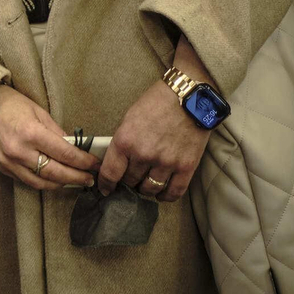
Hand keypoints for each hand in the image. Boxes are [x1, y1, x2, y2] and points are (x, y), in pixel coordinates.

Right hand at [0, 84, 98, 190]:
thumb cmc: (8, 103)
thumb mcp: (37, 110)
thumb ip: (56, 131)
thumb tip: (73, 148)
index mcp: (31, 132)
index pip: (65, 154)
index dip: (84, 161)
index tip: (95, 165)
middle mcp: (19, 151)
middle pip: (56, 173)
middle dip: (77, 178)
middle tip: (90, 179)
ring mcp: (9, 162)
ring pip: (42, 183)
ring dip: (61, 184)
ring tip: (74, 181)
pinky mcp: (1, 167)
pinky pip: (27, 180)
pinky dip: (43, 182)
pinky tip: (53, 178)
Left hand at [97, 44, 213, 201]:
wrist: (189, 96)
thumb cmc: (157, 103)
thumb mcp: (129, 118)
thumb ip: (123, 141)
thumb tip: (117, 161)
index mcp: (125, 140)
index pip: (110, 173)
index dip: (105, 184)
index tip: (105, 189)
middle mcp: (144, 154)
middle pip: (130, 181)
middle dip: (127, 182)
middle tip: (129, 179)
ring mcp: (166, 162)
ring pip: (150, 189)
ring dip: (145, 189)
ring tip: (144, 184)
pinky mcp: (186, 167)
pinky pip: (173, 192)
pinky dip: (165, 196)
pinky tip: (160, 194)